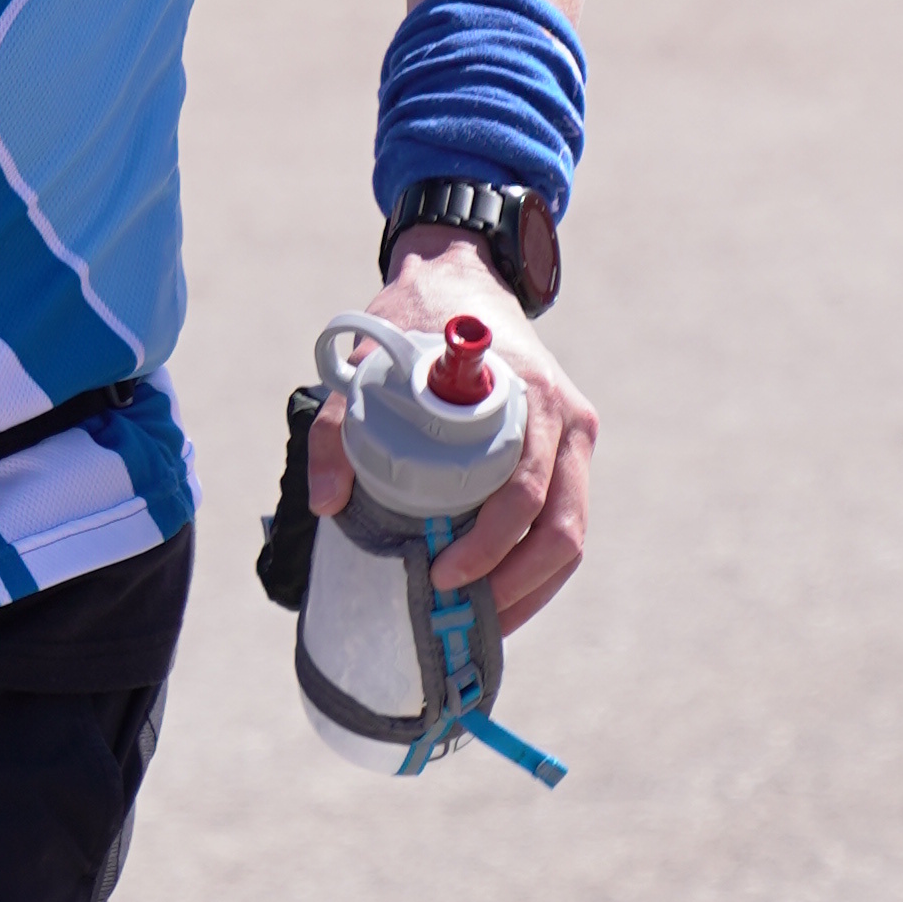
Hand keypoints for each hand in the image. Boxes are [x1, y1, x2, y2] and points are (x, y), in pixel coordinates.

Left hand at [306, 234, 596, 628]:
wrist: (460, 278)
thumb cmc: (415, 325)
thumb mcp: (367, 365)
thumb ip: (335, 427)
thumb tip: (328, 503)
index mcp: (529, 398)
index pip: (524, 492)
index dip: (490, 546)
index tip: (440, 572)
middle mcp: (566, 421)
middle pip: (561, 531)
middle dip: (513, 586)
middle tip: (456, 611)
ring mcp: (574, 439)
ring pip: (571, 537)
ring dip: (530, 590)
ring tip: (479, 623)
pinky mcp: (569, 452)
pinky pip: (565, 524)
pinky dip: (537, 570)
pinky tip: (500, 597)